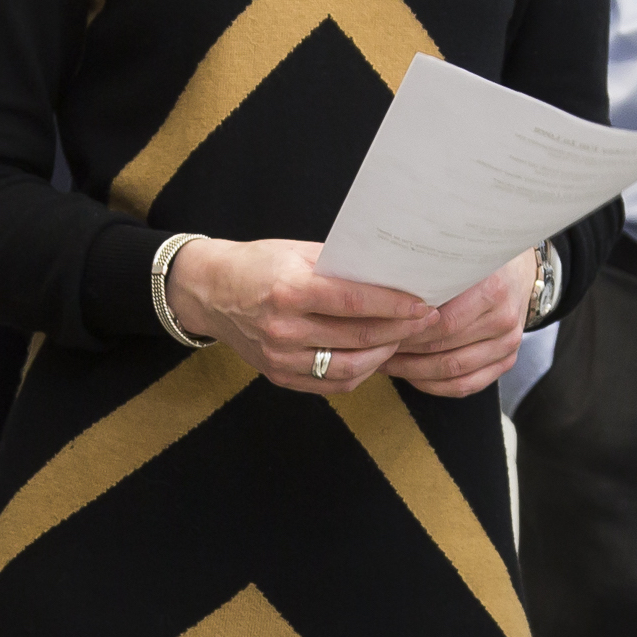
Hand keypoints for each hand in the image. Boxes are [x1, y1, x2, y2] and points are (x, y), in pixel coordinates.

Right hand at [164, 237, 438, 393]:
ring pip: (350, 369)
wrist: (209, 291)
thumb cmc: (258, 264)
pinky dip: (359, 373)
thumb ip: (340, 266)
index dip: (395, 305)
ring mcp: (280, 358)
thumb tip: (390, 273)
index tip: (424, 304)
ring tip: (402, 339)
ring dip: (383, 355)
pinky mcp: (278, 376)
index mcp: (289, 289)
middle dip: (400, 330)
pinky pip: (331, 384)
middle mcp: (283, 328)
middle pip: (358, 337)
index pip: (355, 302)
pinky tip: (373, 356)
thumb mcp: (297, 252)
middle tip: (427, 321)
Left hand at [379, 250, 540, 397]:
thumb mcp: (458, 256)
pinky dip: (436, 386)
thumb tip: (385, 293)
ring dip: (415, 372)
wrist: (519, 273)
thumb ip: (432, 274)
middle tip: (377, 349)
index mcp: (492, 290)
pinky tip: (412, 377)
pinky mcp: (507, 361)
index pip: (444, 322)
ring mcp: (509, 344)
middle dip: (406, 352)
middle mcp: (504, 319)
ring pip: (454, 372)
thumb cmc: (479, 262)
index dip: (409, 331)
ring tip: (387, 364)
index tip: (381, 329)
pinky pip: (467, 386)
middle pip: (446, 349)